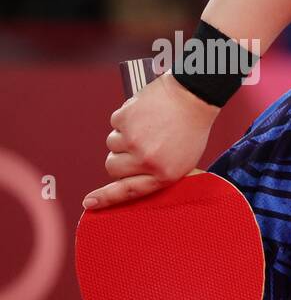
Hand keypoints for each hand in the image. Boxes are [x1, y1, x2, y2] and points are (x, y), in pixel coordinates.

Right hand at [83, 71, 219, 208]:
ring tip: (149, 127)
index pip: (129, 191)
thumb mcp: (183, 160)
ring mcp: (134, 140)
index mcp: (165, 174)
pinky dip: (126, 119)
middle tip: (138, 146)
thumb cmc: (190, 130)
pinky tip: (145, 114)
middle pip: (112, 167)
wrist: (193, 96)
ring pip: (111, 145)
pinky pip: (114, 125)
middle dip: (119, 158)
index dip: (106, 198)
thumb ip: (156, 173)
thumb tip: (127, 179)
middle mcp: (147, 161)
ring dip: (124, 136)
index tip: (89, 203)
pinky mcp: (125, 120)